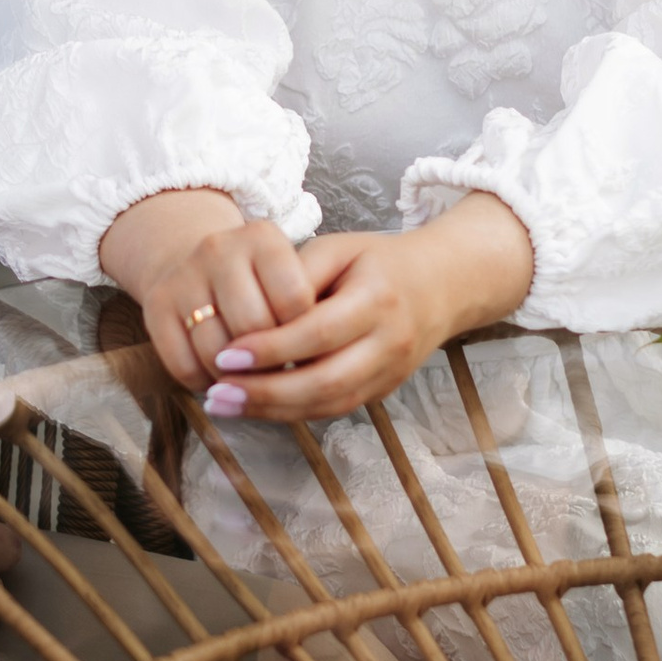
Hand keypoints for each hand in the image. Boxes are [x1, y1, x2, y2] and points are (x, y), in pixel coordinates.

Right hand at [102, 190, 315, 390]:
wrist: (190, 261)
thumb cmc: (255, 281)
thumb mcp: (287, 277)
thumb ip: (302, 312)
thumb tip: (308, 367)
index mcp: (262, 237)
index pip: (295, 298)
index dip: (303, 334)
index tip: (303, 346)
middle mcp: (219, 249)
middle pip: (253, 326)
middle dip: (269, 359)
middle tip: (275, 369)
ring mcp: (183, 276)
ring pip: (216, 351)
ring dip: (235, 376)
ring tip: (247, 375)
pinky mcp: (156, 305)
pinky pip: (184, 364)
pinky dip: (204, 381)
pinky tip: (216, 373)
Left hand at [179, 195, 535, 422]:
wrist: (444, 284)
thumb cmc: (378, 261)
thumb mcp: (338, 248)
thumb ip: (295, 274)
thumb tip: (249, 312)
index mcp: (378, 299)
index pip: (317, 333)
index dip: (270, 350)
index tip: (225, 356)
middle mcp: (390, 342)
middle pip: (324, 381)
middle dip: (265, 392)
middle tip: (217, 393)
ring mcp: (391, 372)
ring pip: (329, 404)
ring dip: (273, 411)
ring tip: (225, 405)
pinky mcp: (385, 390)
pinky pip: (335, 409)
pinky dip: (293, 412)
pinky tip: (256, 407)